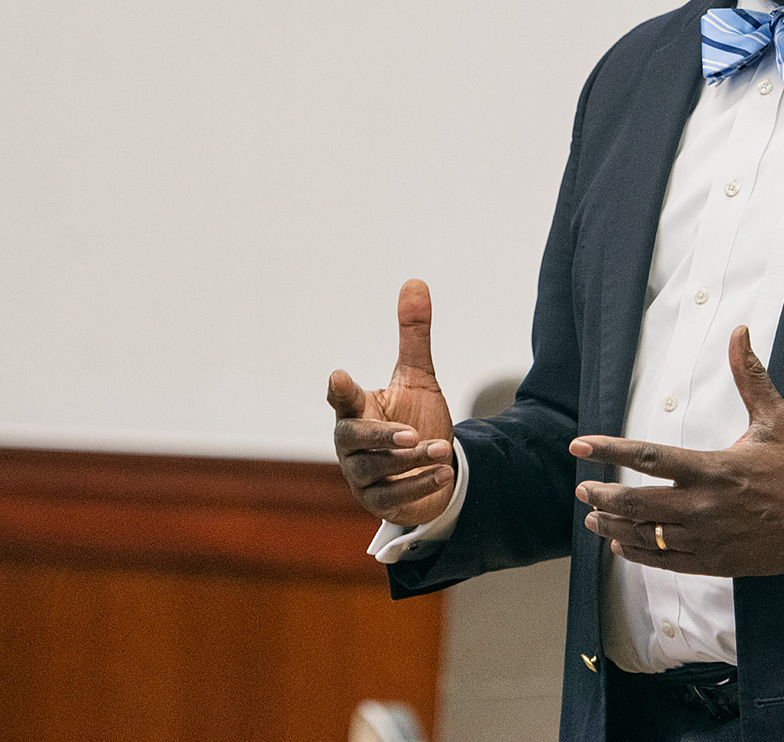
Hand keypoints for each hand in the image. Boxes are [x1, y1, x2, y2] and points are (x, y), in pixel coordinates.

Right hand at [327, 279, 457, 525]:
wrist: (430, 466)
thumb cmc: (415, 418)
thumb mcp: (418, 376)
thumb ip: (414, 335)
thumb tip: (415, 281)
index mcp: (356, 410)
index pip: (342, 399)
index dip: (340, 390)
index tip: (339, 378)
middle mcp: (352, 443)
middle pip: (356, 440)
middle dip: (383, 438)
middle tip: (411, 434)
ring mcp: (362, 475)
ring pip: (378, 470)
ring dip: (411, 462)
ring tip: (442, 449)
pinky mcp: (379, 500)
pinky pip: (394, 496)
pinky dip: (420, 485)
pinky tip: (444, 472)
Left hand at [570, 326, 783, 576]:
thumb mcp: (777, 418)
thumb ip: (750, 376)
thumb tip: (739, 332)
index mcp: (714, 468)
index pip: (648, 458)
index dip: (609, 450)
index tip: (579, 445)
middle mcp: (705, 506)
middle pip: (637, 503)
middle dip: (603, 496)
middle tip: (582, 489)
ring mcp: (708, 538)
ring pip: (647, 535)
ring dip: (614, 527)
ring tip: (593, 519)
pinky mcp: (716, 562)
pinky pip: (667, 562)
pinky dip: (639, 554)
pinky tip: (622, 546)